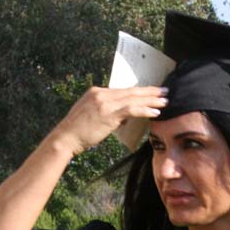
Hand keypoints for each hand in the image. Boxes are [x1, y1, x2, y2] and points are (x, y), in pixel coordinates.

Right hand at [48, 86, 167, 155]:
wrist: (65, 138)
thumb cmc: (77, 132)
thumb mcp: (92, 116)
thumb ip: (107, 112)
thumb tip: (124, 117)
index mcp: (96, 92)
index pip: (123, 90)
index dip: (139, 91)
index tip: (152, 91)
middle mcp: (101, 94)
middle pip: (131, 91)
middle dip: (150, 91)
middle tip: (165, 91)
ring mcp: (105, 103)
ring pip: (133, 98)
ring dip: (151, 100)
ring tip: (165, 101)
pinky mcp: (108, 114)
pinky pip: (131, 110)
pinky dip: (145, 110)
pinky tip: (155, 112)